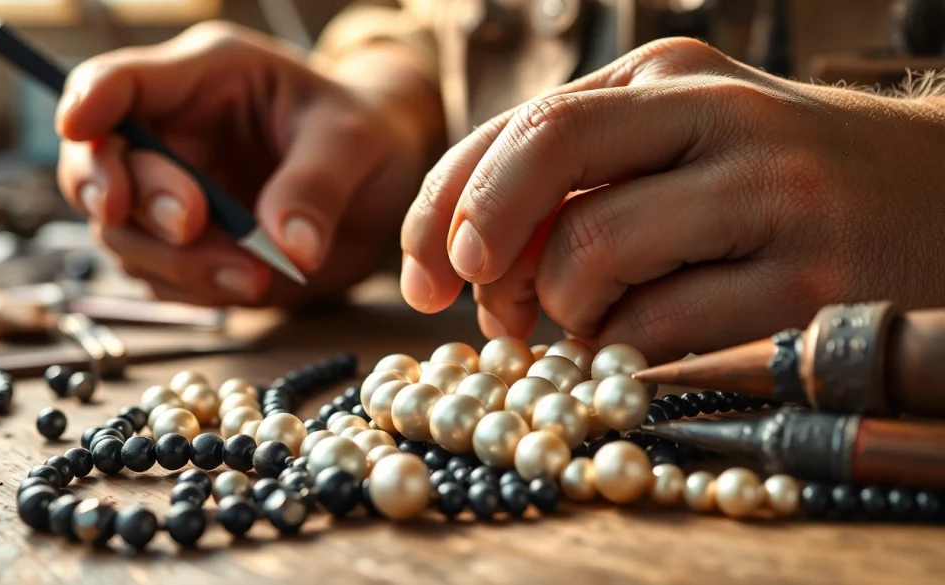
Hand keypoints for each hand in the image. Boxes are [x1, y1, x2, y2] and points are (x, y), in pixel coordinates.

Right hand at [57, 21, 440, 306]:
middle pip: (100, 167)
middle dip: (134, 201)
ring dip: (178, 264)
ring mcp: (174, 195)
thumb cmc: (365, 134)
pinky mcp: (189, 249)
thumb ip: (315, 186)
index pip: (121, 81)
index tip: (80, 126)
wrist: (382, 182)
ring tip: (255, 276)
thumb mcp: (352, 142)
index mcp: (205, 77)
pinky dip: (198, 291)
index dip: (89, 100)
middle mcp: (175, 135)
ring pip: (125, 237)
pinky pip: (165, 279)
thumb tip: (288, 250)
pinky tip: (253, 284)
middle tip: (190, 224)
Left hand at [400, 37, 944, 362]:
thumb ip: (574, 185)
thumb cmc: (776, 185)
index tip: (425, 279)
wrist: (941, 198)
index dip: (442, 210)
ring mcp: (770, 193)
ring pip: (590, 256)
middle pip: (543, 156)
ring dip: (564, 314)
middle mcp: (715, 113)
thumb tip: (464, 261)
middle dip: (482, 244)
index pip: (515, 130)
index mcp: (667, 75)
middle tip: (485, 308)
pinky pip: (657, 330)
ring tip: (595, 327)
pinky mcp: (809, 281)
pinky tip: (644, 348)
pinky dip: (622, 355)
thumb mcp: (675, 150)